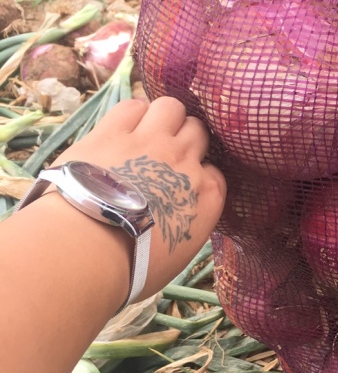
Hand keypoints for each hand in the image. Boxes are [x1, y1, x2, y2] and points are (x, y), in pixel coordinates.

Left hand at [55, 97, 225, 298]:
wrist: (88, 248)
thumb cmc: (132, 267)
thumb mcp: (179, 254)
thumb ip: (188, 224)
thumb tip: (179, 217)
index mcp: (208, 195)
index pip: (215, 171)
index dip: (198, 175)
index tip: (183, 186)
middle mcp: (186, 161)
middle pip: (198, 131)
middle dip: (185, 140)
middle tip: (166, 156)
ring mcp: (151, 141)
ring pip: (172, 107)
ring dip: (164, 118)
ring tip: (148, 133)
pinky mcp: (113, 131)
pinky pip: (134, 105)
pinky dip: (133, 113)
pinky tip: (124, 127)